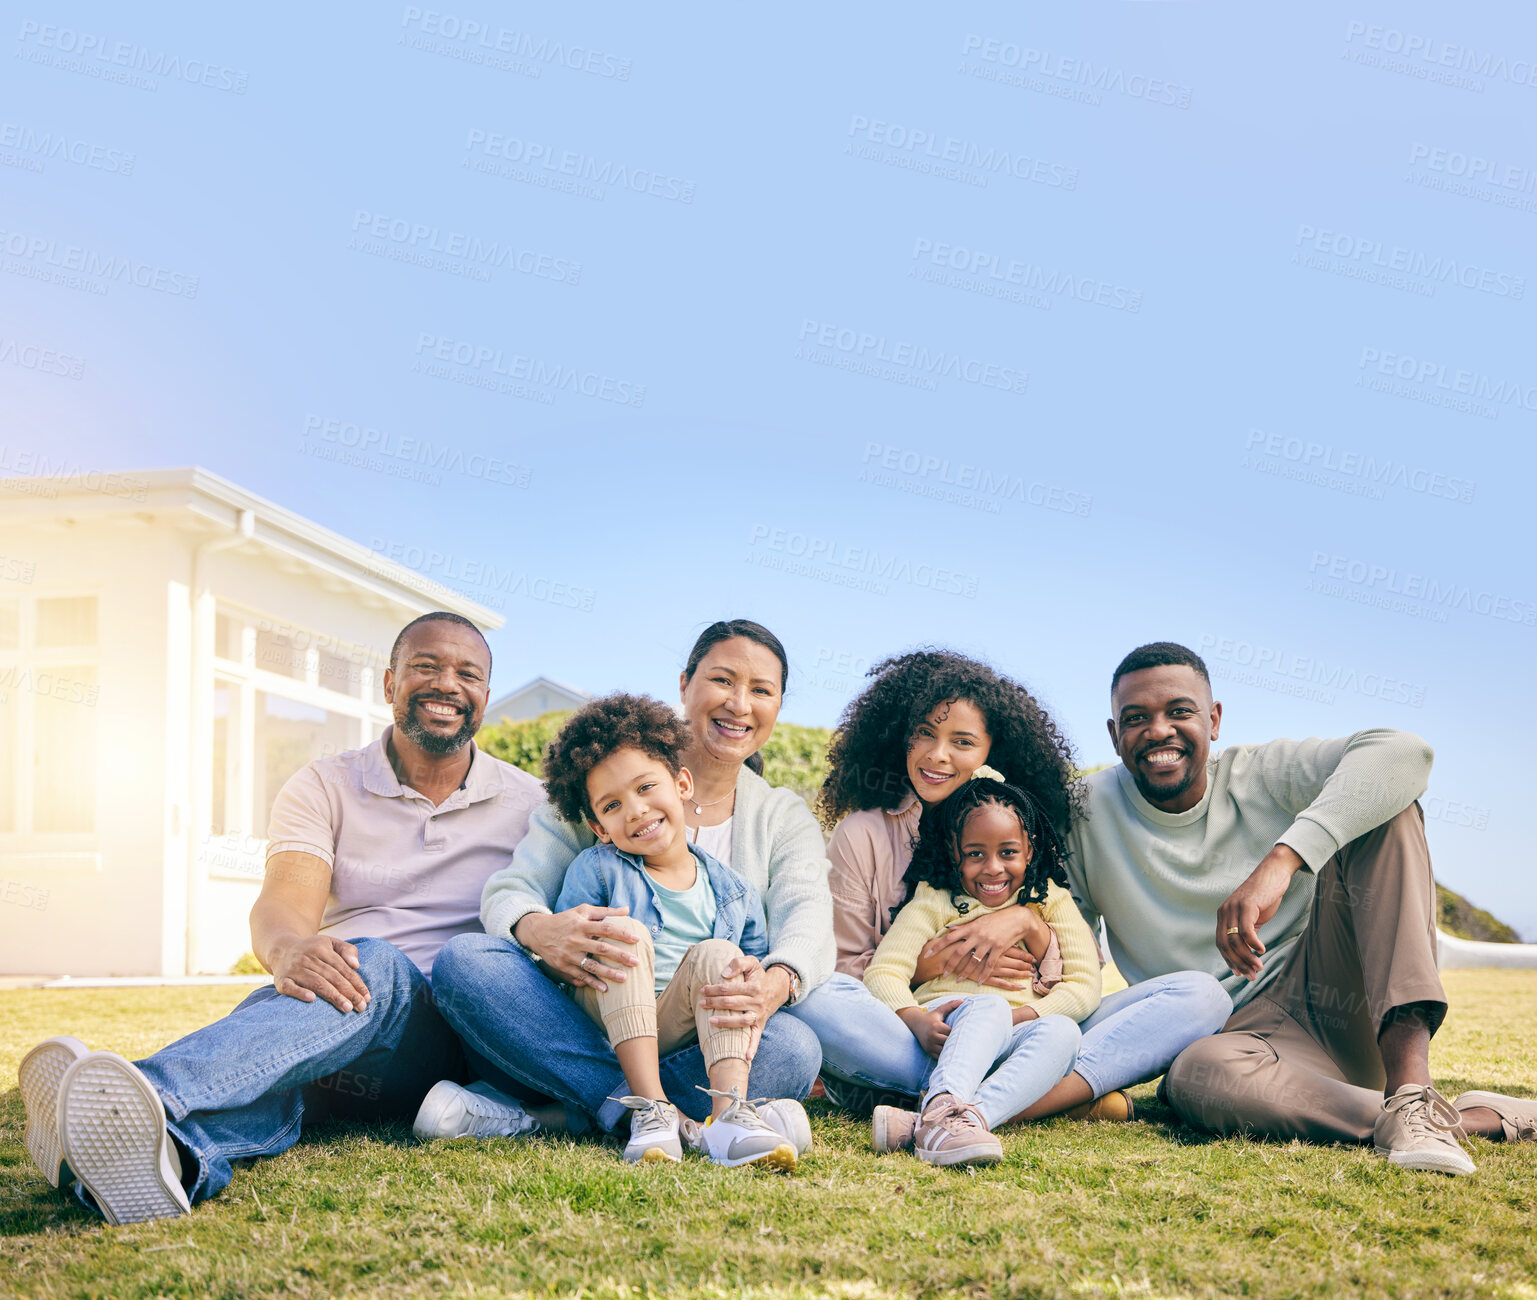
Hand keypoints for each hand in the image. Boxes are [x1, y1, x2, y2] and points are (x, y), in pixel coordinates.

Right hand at [270, 935, 371, 1012]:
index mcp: (322, 949)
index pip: (343, 968)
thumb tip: (356, 965)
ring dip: (333, 996)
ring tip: (347, 1008)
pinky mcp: (281, 980)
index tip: (367, 996)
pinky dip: (300, 993)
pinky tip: (312, 999)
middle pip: (332, 977)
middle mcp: (308, 958)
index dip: (356, 983)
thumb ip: (347, 950)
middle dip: (349, 992)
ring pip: (316, 983)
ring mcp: (294, 969)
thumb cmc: (313, 949)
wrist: (282, 949)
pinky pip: (291, 987)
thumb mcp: (330, 943)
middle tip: (361, 1006)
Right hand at [516, 905, 639, 991]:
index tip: (637, 939)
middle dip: (619, 956)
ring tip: (624, 978)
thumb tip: (627, 909)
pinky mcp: (563, 967)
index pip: (605, 928)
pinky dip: (592, 983)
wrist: (538, 932)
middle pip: (601, 948)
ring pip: (591, 966)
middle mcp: (575, 940)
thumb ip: (605, 911)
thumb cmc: (565, 920)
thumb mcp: (582, 911)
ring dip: (608, 973)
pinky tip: (605, 989)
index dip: (622, 933)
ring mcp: (569, 955)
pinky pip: (580, 976)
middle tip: (636, 962)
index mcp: (581, 924)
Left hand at [700, 958, 788, 1063]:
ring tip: (711, 1021)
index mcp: (754, 987)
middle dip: (715, 1003)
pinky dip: (752, 1048)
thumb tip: (724, 975)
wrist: (777, 988)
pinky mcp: (760, 1025)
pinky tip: (746, 1057)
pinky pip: (757, 1037)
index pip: (729, 989)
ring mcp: (759, 1015)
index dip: (714, 989)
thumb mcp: (752, 963)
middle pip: (733, 1003)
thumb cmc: (758, 976)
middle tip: (701, 1003)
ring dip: (726, 1022)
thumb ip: (738, 963)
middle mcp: (757, 1002)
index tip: (703, 990)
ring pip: (742, 1021)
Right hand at [900, 1000, 961, 1057]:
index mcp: (936, 1026)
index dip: (957, 1032)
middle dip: (954, 1041)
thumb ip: (951, 1005)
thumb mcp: (940, 1010)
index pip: (951, 1032)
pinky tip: (948, 1051)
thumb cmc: (931, 1017)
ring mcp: (929, 1044)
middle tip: (961, 1041)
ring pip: (944, 1050)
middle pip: (948, 1042)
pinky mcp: (928, 1050)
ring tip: (955, 1046)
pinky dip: (944, 1054)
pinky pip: (939, 1056)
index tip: (962, 1032)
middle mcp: (932, 1036)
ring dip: (949, 1049)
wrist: (915, 1023)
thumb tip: (963, 1000)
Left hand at [921, 909, 1042, 985]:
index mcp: (970, 927)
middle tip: (943, 974)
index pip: (949, 937)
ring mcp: (988, 942)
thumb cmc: (996, 919)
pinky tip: (978, 982)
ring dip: (965, 972)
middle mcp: (977, 935)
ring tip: (957, 980)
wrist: (1017, 919)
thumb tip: (949, 929)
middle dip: (950, 964)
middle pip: (959, 952)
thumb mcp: (978, 921)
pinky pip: (989, 965)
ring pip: (973, 960)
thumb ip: (964, 927)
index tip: (927, 954)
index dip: (938, 946)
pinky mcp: (999, 949)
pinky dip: (983, 974)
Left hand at [1217, 845, 1304, 979]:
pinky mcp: (1246, 905)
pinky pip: (1246, 930)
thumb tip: (1249, 954)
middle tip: (1252, 975)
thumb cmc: (1264, 896)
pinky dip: (1253, 943)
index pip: (1221, 943)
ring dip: (1248, 957)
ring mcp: (1234, 908)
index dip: (1229, 960)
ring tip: (1259, 967)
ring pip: (1235, 940)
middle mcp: (1225, 912)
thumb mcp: (1252, 917)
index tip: (1240, 973)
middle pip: (1226, 945)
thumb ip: (1247, 933)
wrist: (1273, 873)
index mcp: (1223, 915)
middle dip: (1239, 963)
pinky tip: (1262, 950)